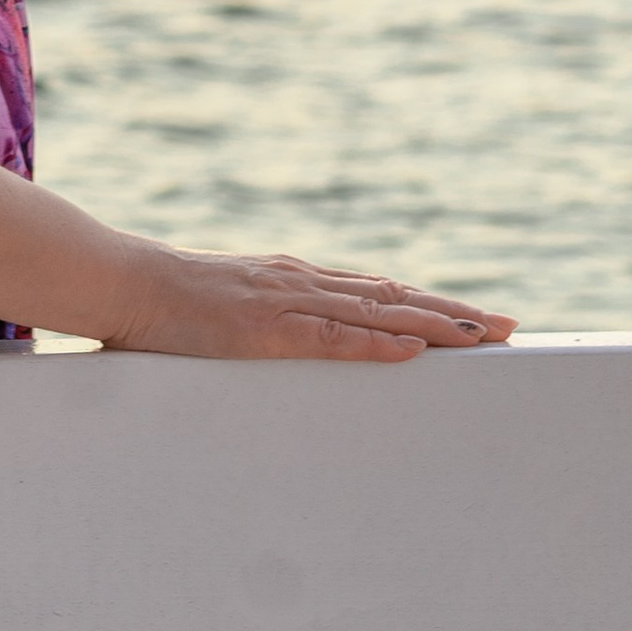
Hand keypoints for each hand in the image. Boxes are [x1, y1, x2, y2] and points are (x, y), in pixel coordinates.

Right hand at [98, 243, 514, 361]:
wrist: (121, 281)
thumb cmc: (165, 305)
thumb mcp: (226, 314)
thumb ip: (257, 325)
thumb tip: (275, 345)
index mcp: (294, 280)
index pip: (377, 292)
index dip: (428, 304)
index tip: (474, 317)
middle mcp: (301, 282)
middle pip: (394, 298)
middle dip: (453, 314)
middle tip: (510, 327)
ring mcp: (287, 301)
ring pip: (378, 313)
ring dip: (435, 326)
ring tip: (484, 338)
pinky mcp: (267, 328)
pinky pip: (333, 339)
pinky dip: (378, 344)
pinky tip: (414, 351)